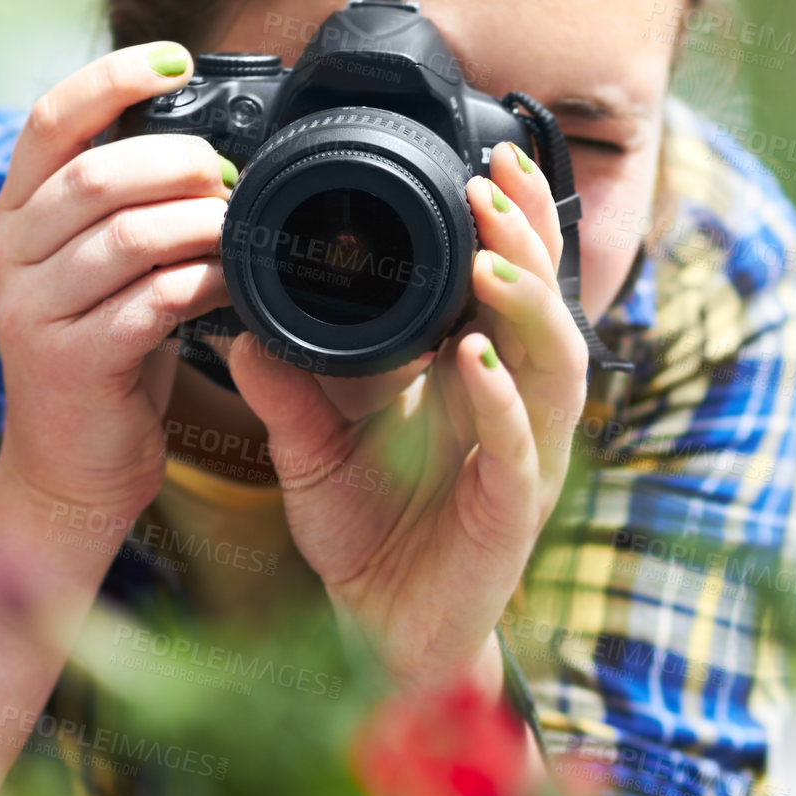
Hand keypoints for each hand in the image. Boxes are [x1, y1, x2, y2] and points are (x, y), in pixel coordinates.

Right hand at [0, 44, 234, 529]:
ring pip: (127, 236)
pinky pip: (148, 302)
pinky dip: (201, 285)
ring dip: (200, 225)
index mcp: (18, 218)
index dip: (112, 79)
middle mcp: (12, 255)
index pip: (49, 120)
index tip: (176, 60)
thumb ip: (126, 211)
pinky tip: (230, 287)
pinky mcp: (71, 362)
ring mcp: (34, 311)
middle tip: (229, 179)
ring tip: (239, 233)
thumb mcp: (103, 272)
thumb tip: (206, 150)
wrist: (70, 471)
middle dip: (179, 163)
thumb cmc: (105, 359)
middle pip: (97, 173)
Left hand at [227, 141, 589, 691]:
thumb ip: (287, 388)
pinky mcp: (512, 513)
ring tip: (487, 259)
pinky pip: (518, 449)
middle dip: (530, 238)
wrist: (381, 635)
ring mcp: (523, 460)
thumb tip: (239, 326)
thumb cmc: (369, 536)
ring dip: (525, 306)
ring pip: (556, 367)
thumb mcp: (314, 449)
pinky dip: (501, 402)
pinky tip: (474, 361)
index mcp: (477, 382)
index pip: (511, 285)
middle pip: (549, 305)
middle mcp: (514, 410)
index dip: (511, 222)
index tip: (484, 160)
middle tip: (494, 178)